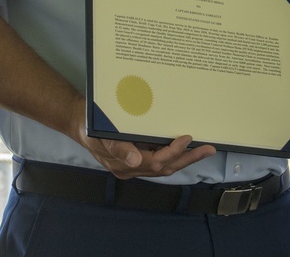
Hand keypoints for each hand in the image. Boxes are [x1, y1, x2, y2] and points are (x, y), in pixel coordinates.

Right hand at [68, 96, 215, 178]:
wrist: (79, 122)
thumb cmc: (90, 127)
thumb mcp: (100, 135)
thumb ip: (117, 148)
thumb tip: (135, 160)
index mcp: (124, 165)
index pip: (155, 162)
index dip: (173, 152)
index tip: (187, 138)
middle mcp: (132, 167)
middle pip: (165, 167)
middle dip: (188, 159)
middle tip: (209, 149)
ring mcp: (136, 163)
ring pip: (165, 165)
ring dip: (185, 158)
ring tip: (204, 149)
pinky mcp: (138, 156)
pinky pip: (160, 159)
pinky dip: (175, 154)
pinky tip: (187, 146)